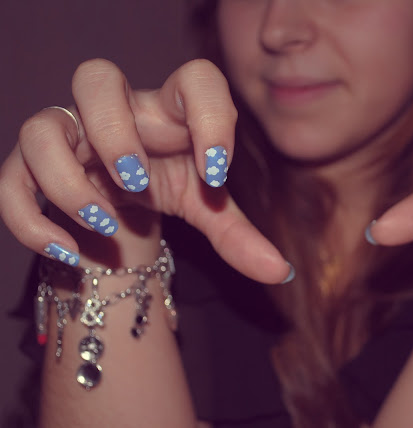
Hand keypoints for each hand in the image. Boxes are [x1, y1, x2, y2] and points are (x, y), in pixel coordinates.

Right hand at [0, 59, 290, 283]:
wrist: (123, 204)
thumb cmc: (170, 186)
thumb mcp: (208, 207)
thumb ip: (240, 236)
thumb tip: (281, 273)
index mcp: (170, 111)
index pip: (195, 80)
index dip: (210, 115)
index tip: (219, 172)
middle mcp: (116, 114)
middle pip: (95, 78)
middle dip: (113, 131)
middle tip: (137, 181)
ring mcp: (69, 139)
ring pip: (43, 128)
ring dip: (68, 179)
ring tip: (103, 222)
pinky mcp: (32, 171)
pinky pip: (12, 181)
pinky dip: (32, 220)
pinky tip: (69, 251)